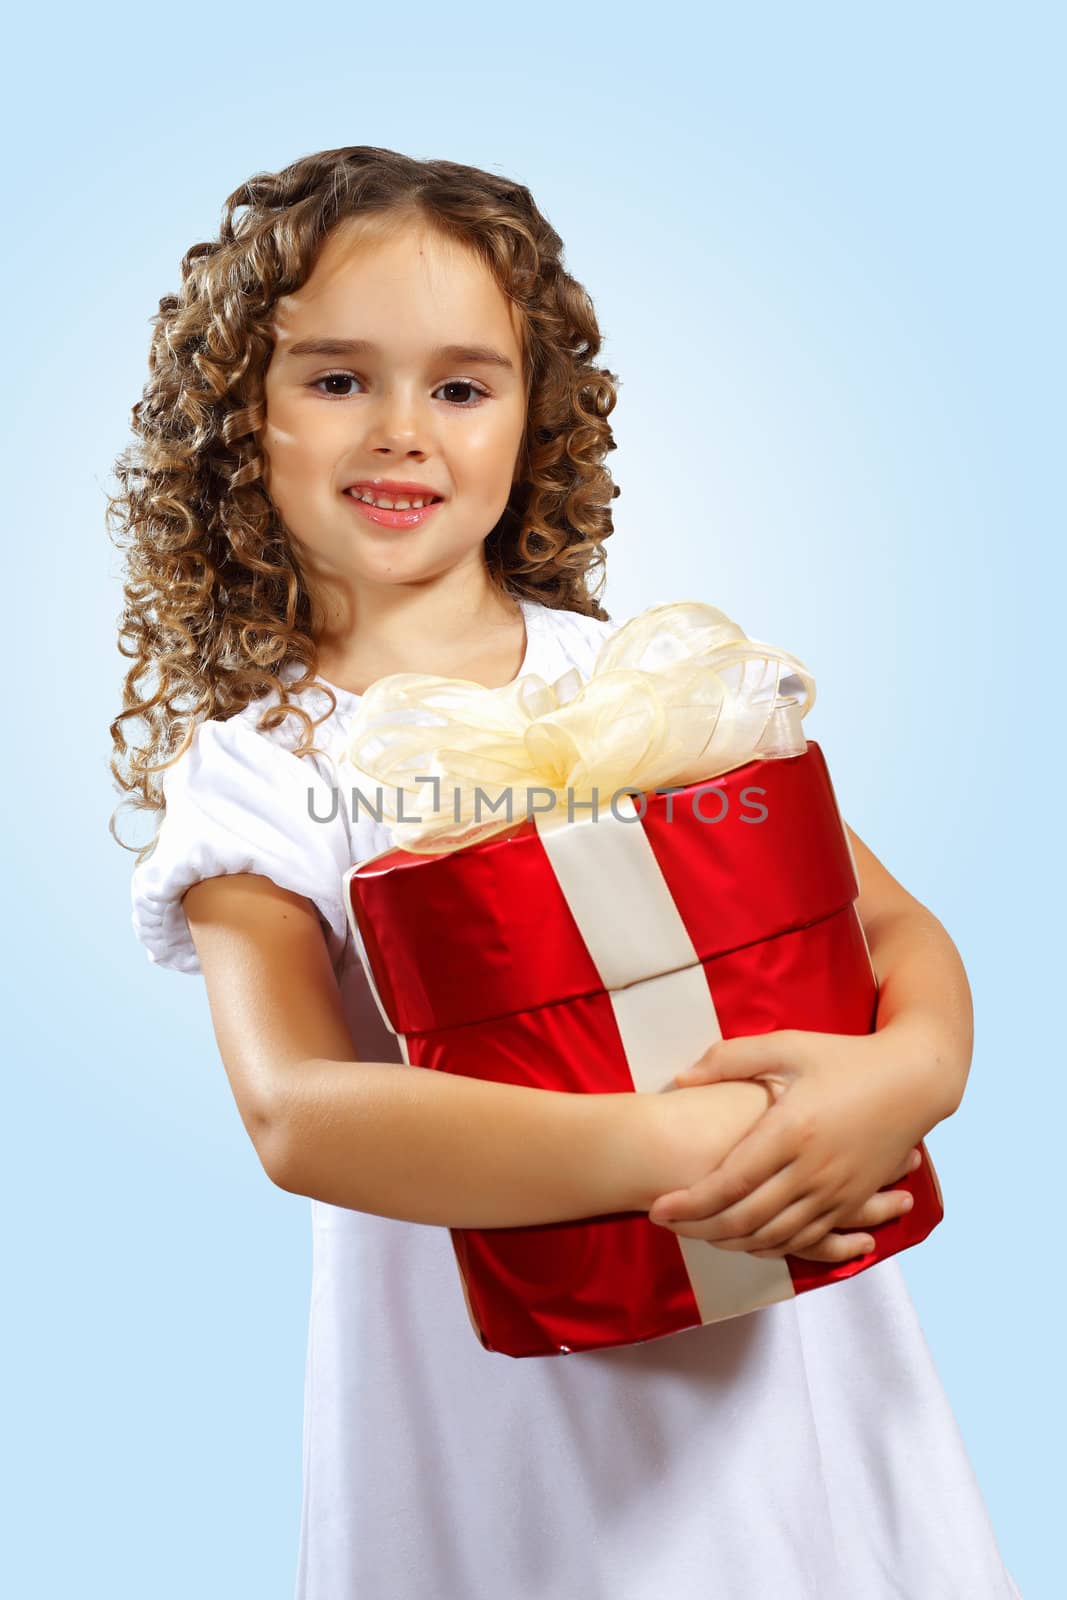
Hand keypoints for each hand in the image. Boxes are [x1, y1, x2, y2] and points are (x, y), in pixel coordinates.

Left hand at [647, 1027, 935, 1262]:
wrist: (915, 1079)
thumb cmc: (846, 1057)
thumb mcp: (789, 1046)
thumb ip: (732, 1059)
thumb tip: (681, 1076)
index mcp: (792, 1130)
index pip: (729, 1182)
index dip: (689, 1203)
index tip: (657, 1209)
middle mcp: (813, 1169)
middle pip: (747, 1219)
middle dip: (701, 1229)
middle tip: (669, 1226)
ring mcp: (836, 1191)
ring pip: (775, 1237)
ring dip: (732, 1244)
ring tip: (699, 1234)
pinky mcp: (853, 1202)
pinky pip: (808, 1240)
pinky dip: (773, 1247)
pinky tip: (748, 1241)